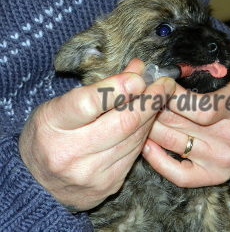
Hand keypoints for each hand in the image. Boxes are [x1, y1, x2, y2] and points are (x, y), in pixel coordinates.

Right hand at [19, 60, 175, 210]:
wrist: (40, 183)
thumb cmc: (49, 136)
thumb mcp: (61, 106)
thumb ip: (99, 88)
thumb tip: (136, 70)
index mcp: (53, 125)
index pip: (89, 103)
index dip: (118, 88)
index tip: (139, 76)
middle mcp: (71, 153)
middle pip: (122, 123)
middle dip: (149, 100)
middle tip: (164, 83)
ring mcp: (91, 173)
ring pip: (134, 138)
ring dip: (150, 116)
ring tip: (160, 97)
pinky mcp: (108, 184)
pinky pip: (134, 154)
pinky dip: (144, 134)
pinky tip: (148, 121)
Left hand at [142, 24, 229, 186]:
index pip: (200, 108)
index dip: (174, 97)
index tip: (159, 84)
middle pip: (178, 124)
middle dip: (155, 107)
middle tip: (140, 96)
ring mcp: (220, 161)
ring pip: (171, 143)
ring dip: (149, 126)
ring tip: (138, 113)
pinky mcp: (210, 176)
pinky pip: (178, 174)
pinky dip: (157, 161)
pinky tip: (146, 144)